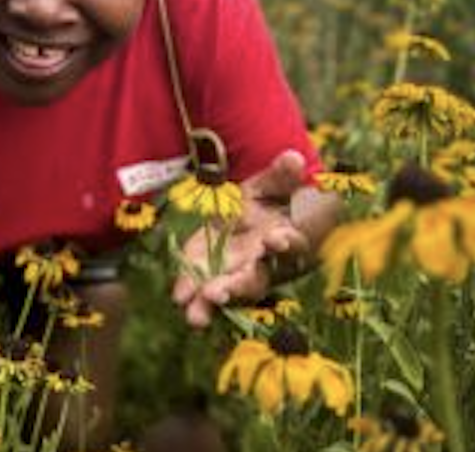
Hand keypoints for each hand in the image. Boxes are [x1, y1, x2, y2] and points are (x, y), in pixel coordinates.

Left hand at [172, 150, 339, 327]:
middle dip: (237, 287)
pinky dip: (189, 288)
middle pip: (253, 281)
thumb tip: (294, 158)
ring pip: (226, 291)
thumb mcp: (274, 183)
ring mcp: (234, 270)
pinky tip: (179, 296)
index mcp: (285, 241)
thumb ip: (283, 176)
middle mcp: (261, 263)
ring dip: (210, 302)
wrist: (249, 208)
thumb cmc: (272, 198)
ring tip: (195, 316)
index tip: (277, 239)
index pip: (290, 247)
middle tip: (218, 293)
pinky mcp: (208, 267)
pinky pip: (199, 281)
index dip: (286, 244)